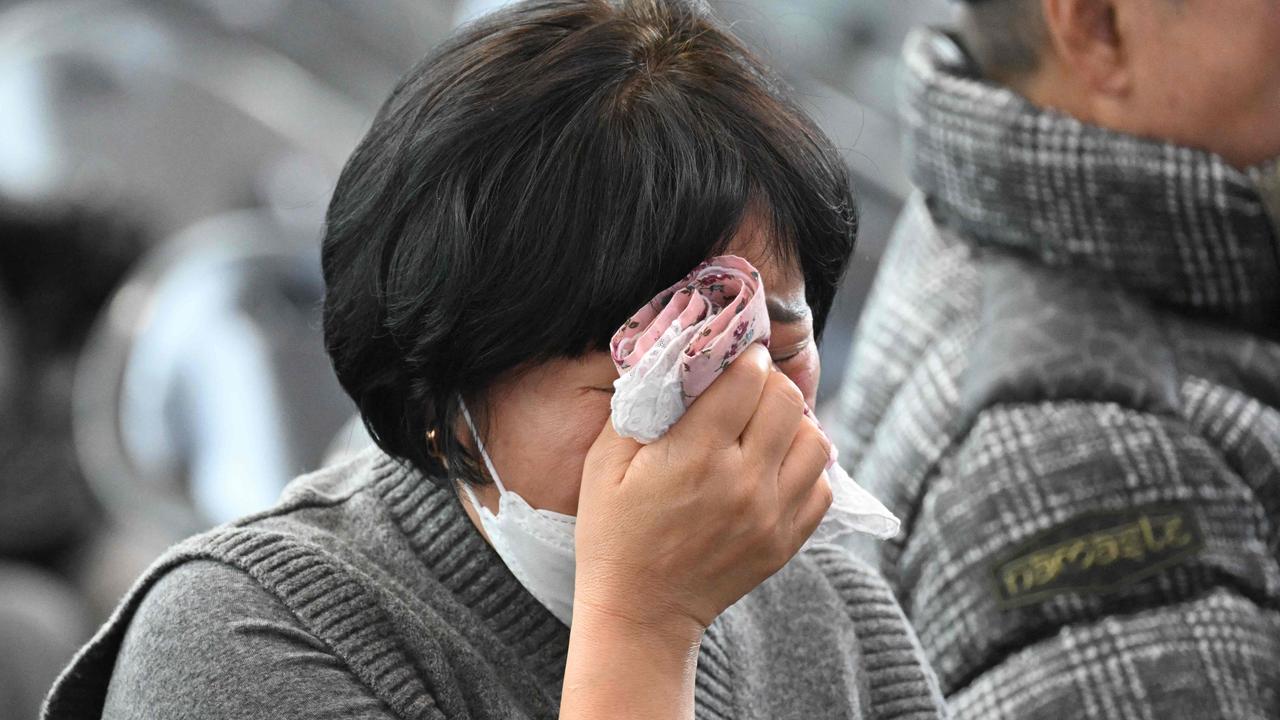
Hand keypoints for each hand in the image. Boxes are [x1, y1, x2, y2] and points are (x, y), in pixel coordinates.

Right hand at [574, 342, 832, 640]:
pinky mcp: (786, 540)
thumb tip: (671, 363)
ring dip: (794, 422)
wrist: (641, 612)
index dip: (742, 355)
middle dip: (769, 381)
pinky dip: (805, 466)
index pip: (745, 379)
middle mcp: (743, 481)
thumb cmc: (614, 534)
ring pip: (816, 440)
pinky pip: (822, 485)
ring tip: (766, 425)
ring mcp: (772, 514)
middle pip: (788, 400)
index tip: (733, 353)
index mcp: (696, 455)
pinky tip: (775, 464)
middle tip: (749, 385)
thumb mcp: (603, 464)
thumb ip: (638, 408)